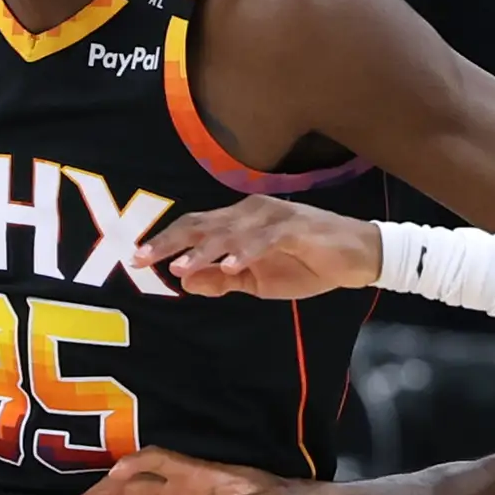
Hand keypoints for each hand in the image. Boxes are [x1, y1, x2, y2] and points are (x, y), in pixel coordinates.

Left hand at [145, 200, 382, 300]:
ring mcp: (273, 218)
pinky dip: (246, 252)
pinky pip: (266, 239)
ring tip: (181, 267)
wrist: (357, 258)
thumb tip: (184, 280)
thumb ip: (222, 280)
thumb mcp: (257, 281)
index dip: (165, 241)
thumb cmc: (307, 264)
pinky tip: (231, 266)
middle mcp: (250, 212)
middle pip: (202, 223)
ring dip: (203, 250)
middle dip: (170, 241)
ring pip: (229, 231)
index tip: (136, 258)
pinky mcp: (297, 228)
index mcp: (238, 222)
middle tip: (143, 258)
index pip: (195, 228)